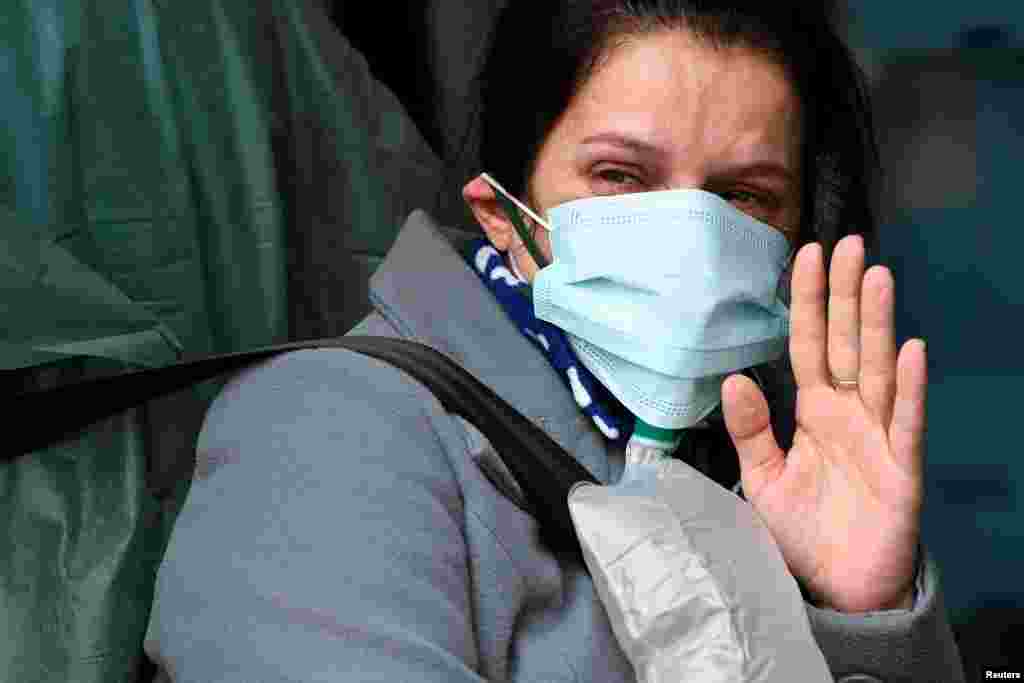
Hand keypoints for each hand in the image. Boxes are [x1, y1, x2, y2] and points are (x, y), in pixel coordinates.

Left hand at [721, 235, 924, 612]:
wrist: (838, 588)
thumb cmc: (803, 531)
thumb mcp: (763, 478)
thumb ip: (750, 430)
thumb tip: (733, 378)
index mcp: (813, 411)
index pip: (808, 344)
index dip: (808, 302)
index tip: (807, 255)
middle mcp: (848, 414)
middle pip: (846, 343)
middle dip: (846, 295)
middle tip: (848, 244)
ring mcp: (878, 437)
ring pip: (877, 370)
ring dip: (877, 324)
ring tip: (876, 277)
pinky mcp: (902, 470)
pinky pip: (906, 423)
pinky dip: (908, 389)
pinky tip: (909, 351)